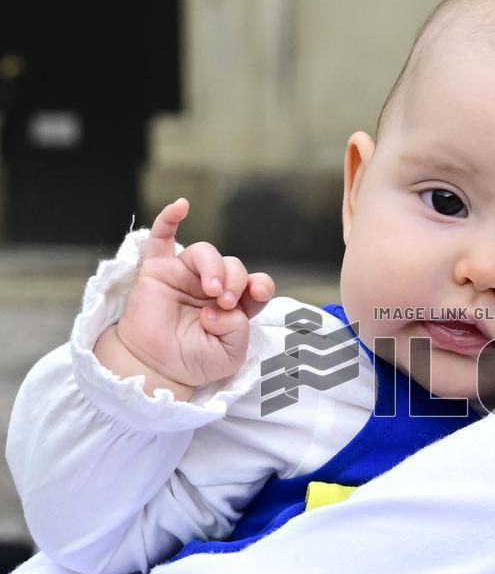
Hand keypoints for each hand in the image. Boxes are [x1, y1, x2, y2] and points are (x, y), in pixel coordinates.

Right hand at [96, 198, 274, 395]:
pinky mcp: (158, 270)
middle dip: (235, 281)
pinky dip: (169, 218)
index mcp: (234, 305)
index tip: (256, 293)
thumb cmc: (191, 361)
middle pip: (233, 266)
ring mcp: (186, 276)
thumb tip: (218, 310)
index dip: (260, 284)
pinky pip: (162, 238)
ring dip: (214, 267)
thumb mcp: (228, 356)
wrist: (154, 367)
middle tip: (224, 302)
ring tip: (211, 290)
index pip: (255, 285)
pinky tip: (181, 206)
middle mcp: (212, 286)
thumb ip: (237, 332)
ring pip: (206, 253)